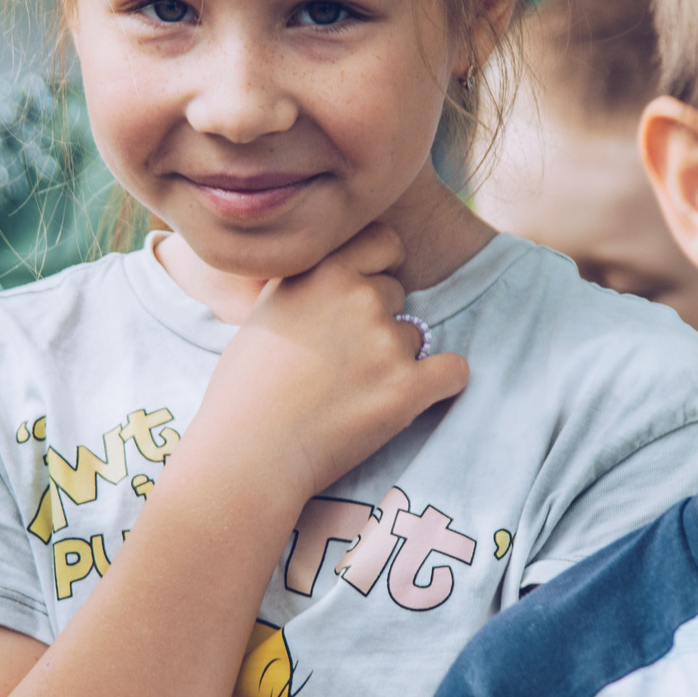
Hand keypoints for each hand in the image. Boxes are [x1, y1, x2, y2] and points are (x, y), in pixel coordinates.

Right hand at [193, 224, 470, 504]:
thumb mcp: (266, 312)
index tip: (367, 295)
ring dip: (396, 361)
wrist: (246, 454)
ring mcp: (385, 340)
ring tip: (351, 394)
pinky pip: (453, 371)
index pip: (384, 242)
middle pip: (396, 295)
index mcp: (322, 270)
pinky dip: (441, 384)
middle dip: (377, 323)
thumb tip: (339, 274)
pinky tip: (413, 398)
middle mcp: (358, 295)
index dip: (380, 268)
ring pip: (415, 338)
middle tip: (341, 363)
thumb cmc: (244, 391)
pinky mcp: (406, 387)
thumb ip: (308, 285)